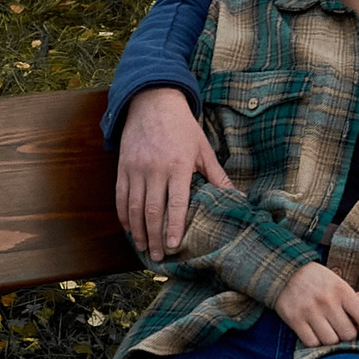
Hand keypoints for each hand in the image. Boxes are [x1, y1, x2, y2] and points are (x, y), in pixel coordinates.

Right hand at [115, 86, 228, 261]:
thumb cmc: (183, 127)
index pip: (175, 203)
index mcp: (178, 166)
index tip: (172, 246)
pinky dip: (123, 216)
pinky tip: (129, 229)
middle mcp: (155, 169)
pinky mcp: (123, 167)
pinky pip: (120, 197)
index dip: (173, 227)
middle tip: (157, 257)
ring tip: (143, 248)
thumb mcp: (204, 149)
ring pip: (134, 207)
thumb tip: (239, 198)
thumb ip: (218, 176)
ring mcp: (136, 169)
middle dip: (154, 237)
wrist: (153, 101)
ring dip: (138, 231)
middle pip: (152, 211)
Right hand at [274, 262, 358, 345]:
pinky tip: (315, 334)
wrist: (286, 271)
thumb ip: (351, 303)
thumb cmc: (317, 280)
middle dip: (348, 337)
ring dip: (332, 341)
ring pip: (330, 341)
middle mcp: (327, 301)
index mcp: (342, 290)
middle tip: (344, 332)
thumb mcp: (338, 284)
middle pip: (348, 334)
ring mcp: (310, 311)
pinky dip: (316, 343)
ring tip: (329, 333)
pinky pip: (312, 343)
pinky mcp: (294, 319)